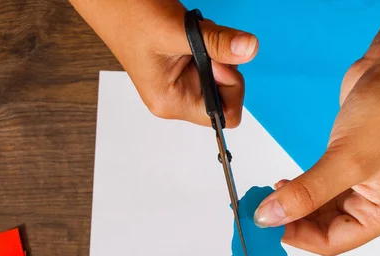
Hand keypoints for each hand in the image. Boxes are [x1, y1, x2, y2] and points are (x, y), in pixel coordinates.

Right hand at [71, 0, 257, 126]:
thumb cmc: (129, 16)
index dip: (230, 87)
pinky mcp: (183, 67)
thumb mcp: (179, 31)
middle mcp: (176, 97)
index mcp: (171, 102)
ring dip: (216, 52)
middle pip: (225, 95)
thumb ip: (217, 44)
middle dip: (223, 66)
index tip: (219, 61)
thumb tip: (249, 49)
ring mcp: (180, 83)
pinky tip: (191, 34)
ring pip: (221, 76)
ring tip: (191, 35)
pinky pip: (212, 62)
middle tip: (204, 44)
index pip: (223, 116)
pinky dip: (210, 45)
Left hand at [253, 59, 379, 255]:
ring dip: (294, 205)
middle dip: (292, 221)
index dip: (296, 236)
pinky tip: (283, 184)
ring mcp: (363, 186)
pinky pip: (319, 190)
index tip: (264, 224)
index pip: (332, 242)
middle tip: (260, 210)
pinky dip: (300, 189)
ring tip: (268, 195)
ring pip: (319, 210)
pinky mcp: (349, 167)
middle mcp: (375, 205)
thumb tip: (268, 218)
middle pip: (325, 229)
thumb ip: (305, 193)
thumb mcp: (344, 160)